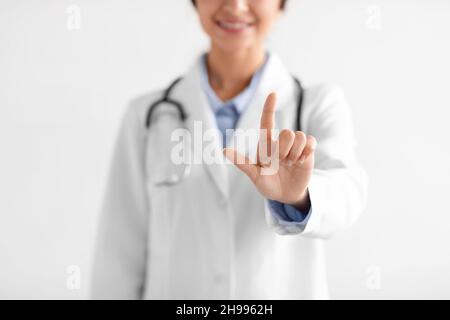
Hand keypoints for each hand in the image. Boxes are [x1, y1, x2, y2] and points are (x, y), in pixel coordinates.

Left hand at [223, 92, 316, 208]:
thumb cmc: (267, 183)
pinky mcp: (308, 148)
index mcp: (265, 143)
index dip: (269, 107)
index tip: (272, 94)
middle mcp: (279, 140)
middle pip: (286, 133)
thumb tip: (223, 151)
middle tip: (281, 163)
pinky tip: (301, 161)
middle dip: (284, 151)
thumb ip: (241, 163)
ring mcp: (294, 144)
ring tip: (290, 163)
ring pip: (299, 136)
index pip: (267, 121)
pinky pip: (310, 142)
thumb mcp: (254, 176)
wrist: (286, 194)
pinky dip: (307, 153)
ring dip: (295, 154)